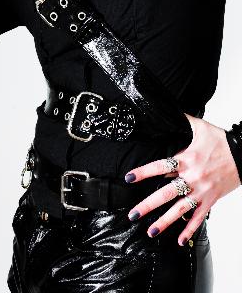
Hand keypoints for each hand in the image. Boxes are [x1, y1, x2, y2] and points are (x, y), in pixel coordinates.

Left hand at [125, 113, 240, 245]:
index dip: (144, 172)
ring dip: (164, 222)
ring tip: (150, 232)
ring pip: (180, 210)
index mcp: (187, 159)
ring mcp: (201, 191)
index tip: (130, 177)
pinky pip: (198, 218)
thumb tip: (168, 110)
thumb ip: (182, 120)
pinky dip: (189, 230)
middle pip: (166, 193)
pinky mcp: (210, 200)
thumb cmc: (222, 141)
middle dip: (148, 205)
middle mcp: (192, 177)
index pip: (161, 166)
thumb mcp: (200, 127)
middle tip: (133, 214)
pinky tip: (178, 240)